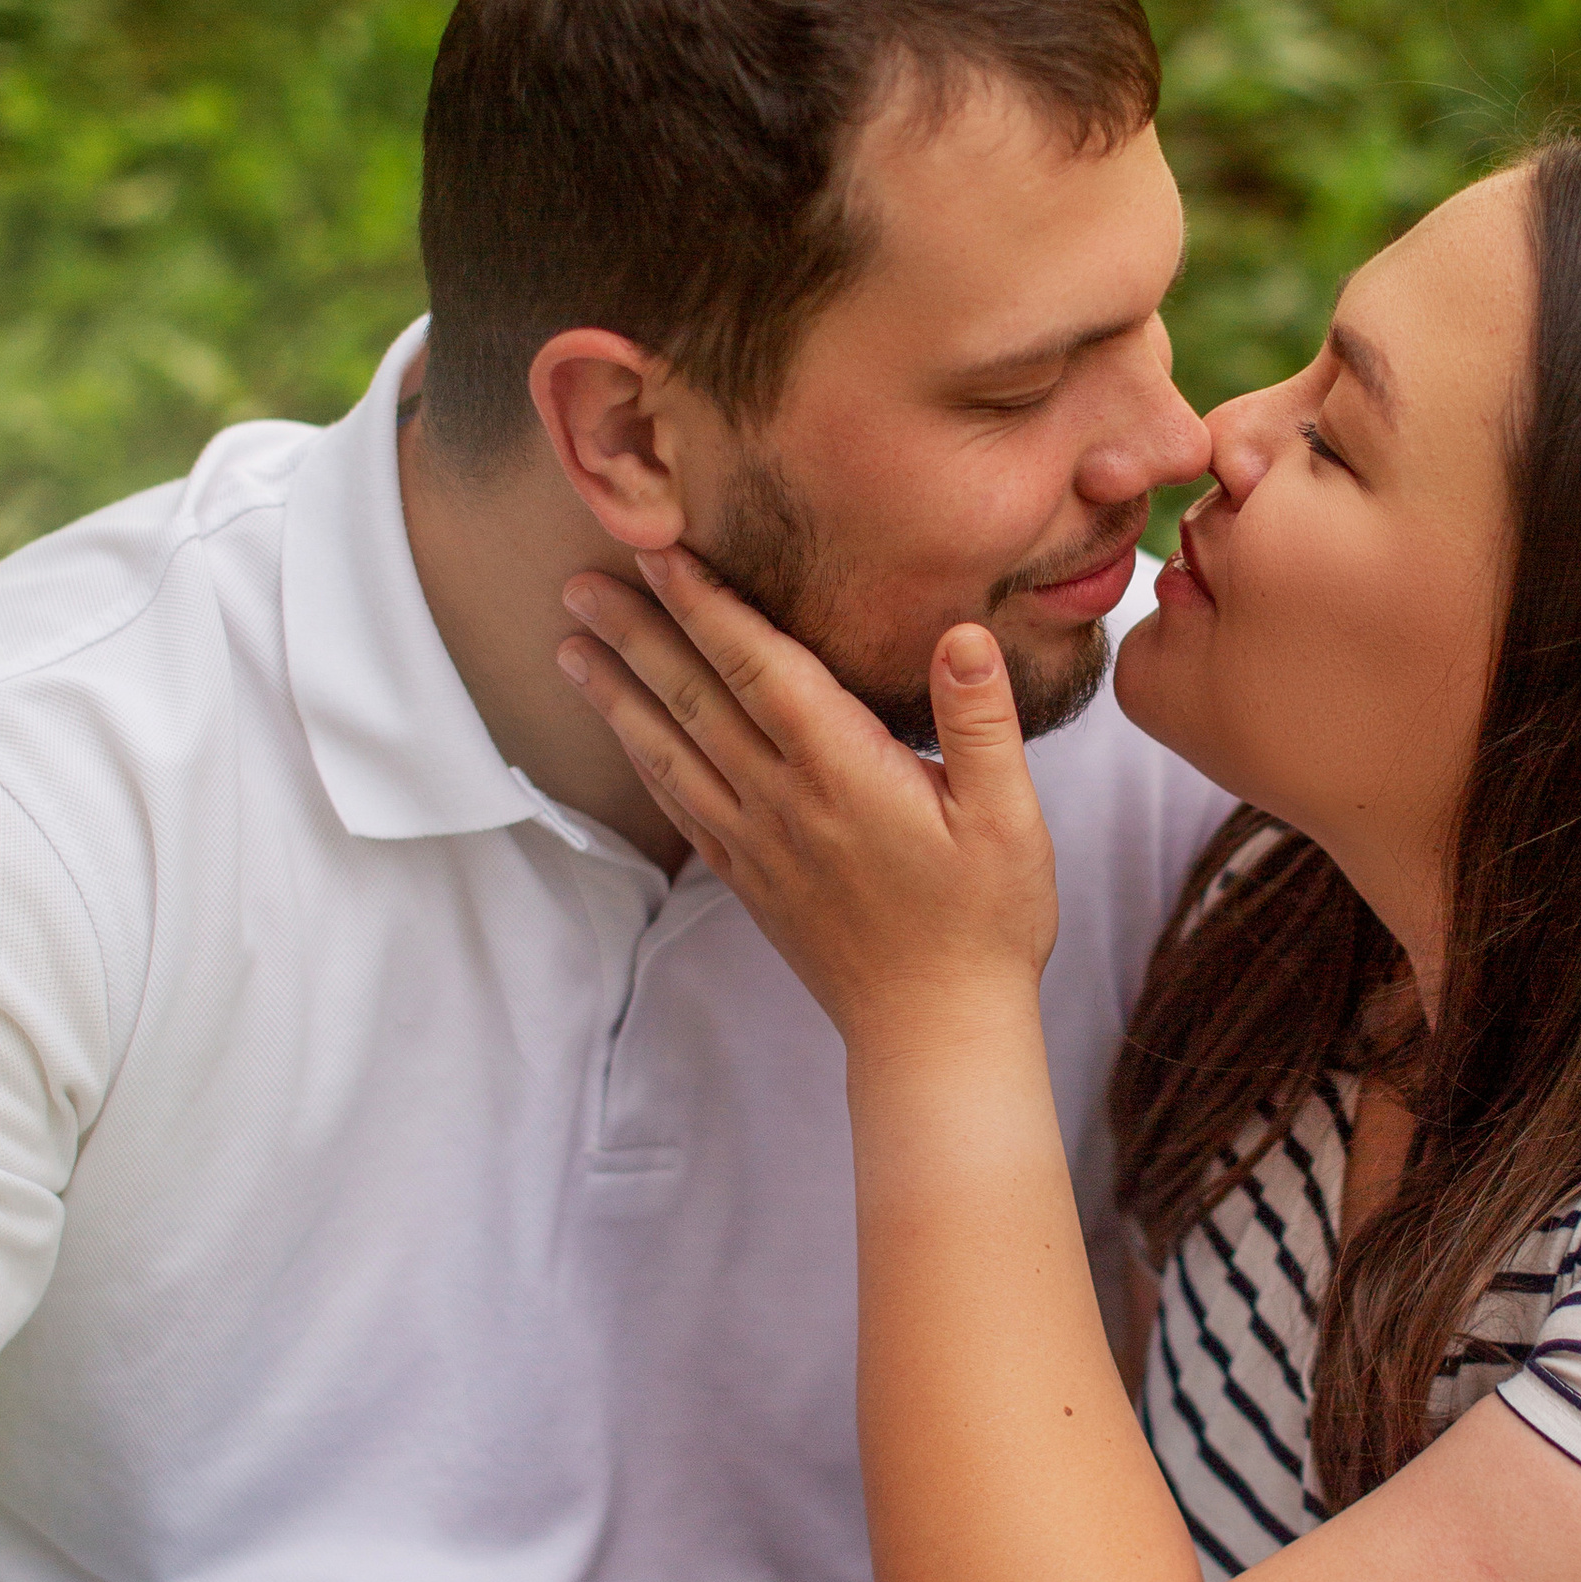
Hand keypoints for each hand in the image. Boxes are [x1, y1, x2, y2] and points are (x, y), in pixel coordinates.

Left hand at [555, 550, 1058, 1045]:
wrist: (934, 1031)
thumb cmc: (985, 922)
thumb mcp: (1010, 819)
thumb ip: (980, 722)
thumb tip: (962, 634)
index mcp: (845, 773)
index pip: (762, 667)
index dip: (707, 604)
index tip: (662, 550)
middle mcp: (785, 802)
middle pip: (695, 700)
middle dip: (638, 633)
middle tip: (582, 580)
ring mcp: (758, 843)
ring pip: (671, 752)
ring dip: (617, 694)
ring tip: (570, 646)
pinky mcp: (749, 879)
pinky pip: (679, 805)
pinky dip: (641, 760)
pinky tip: (621, 734)